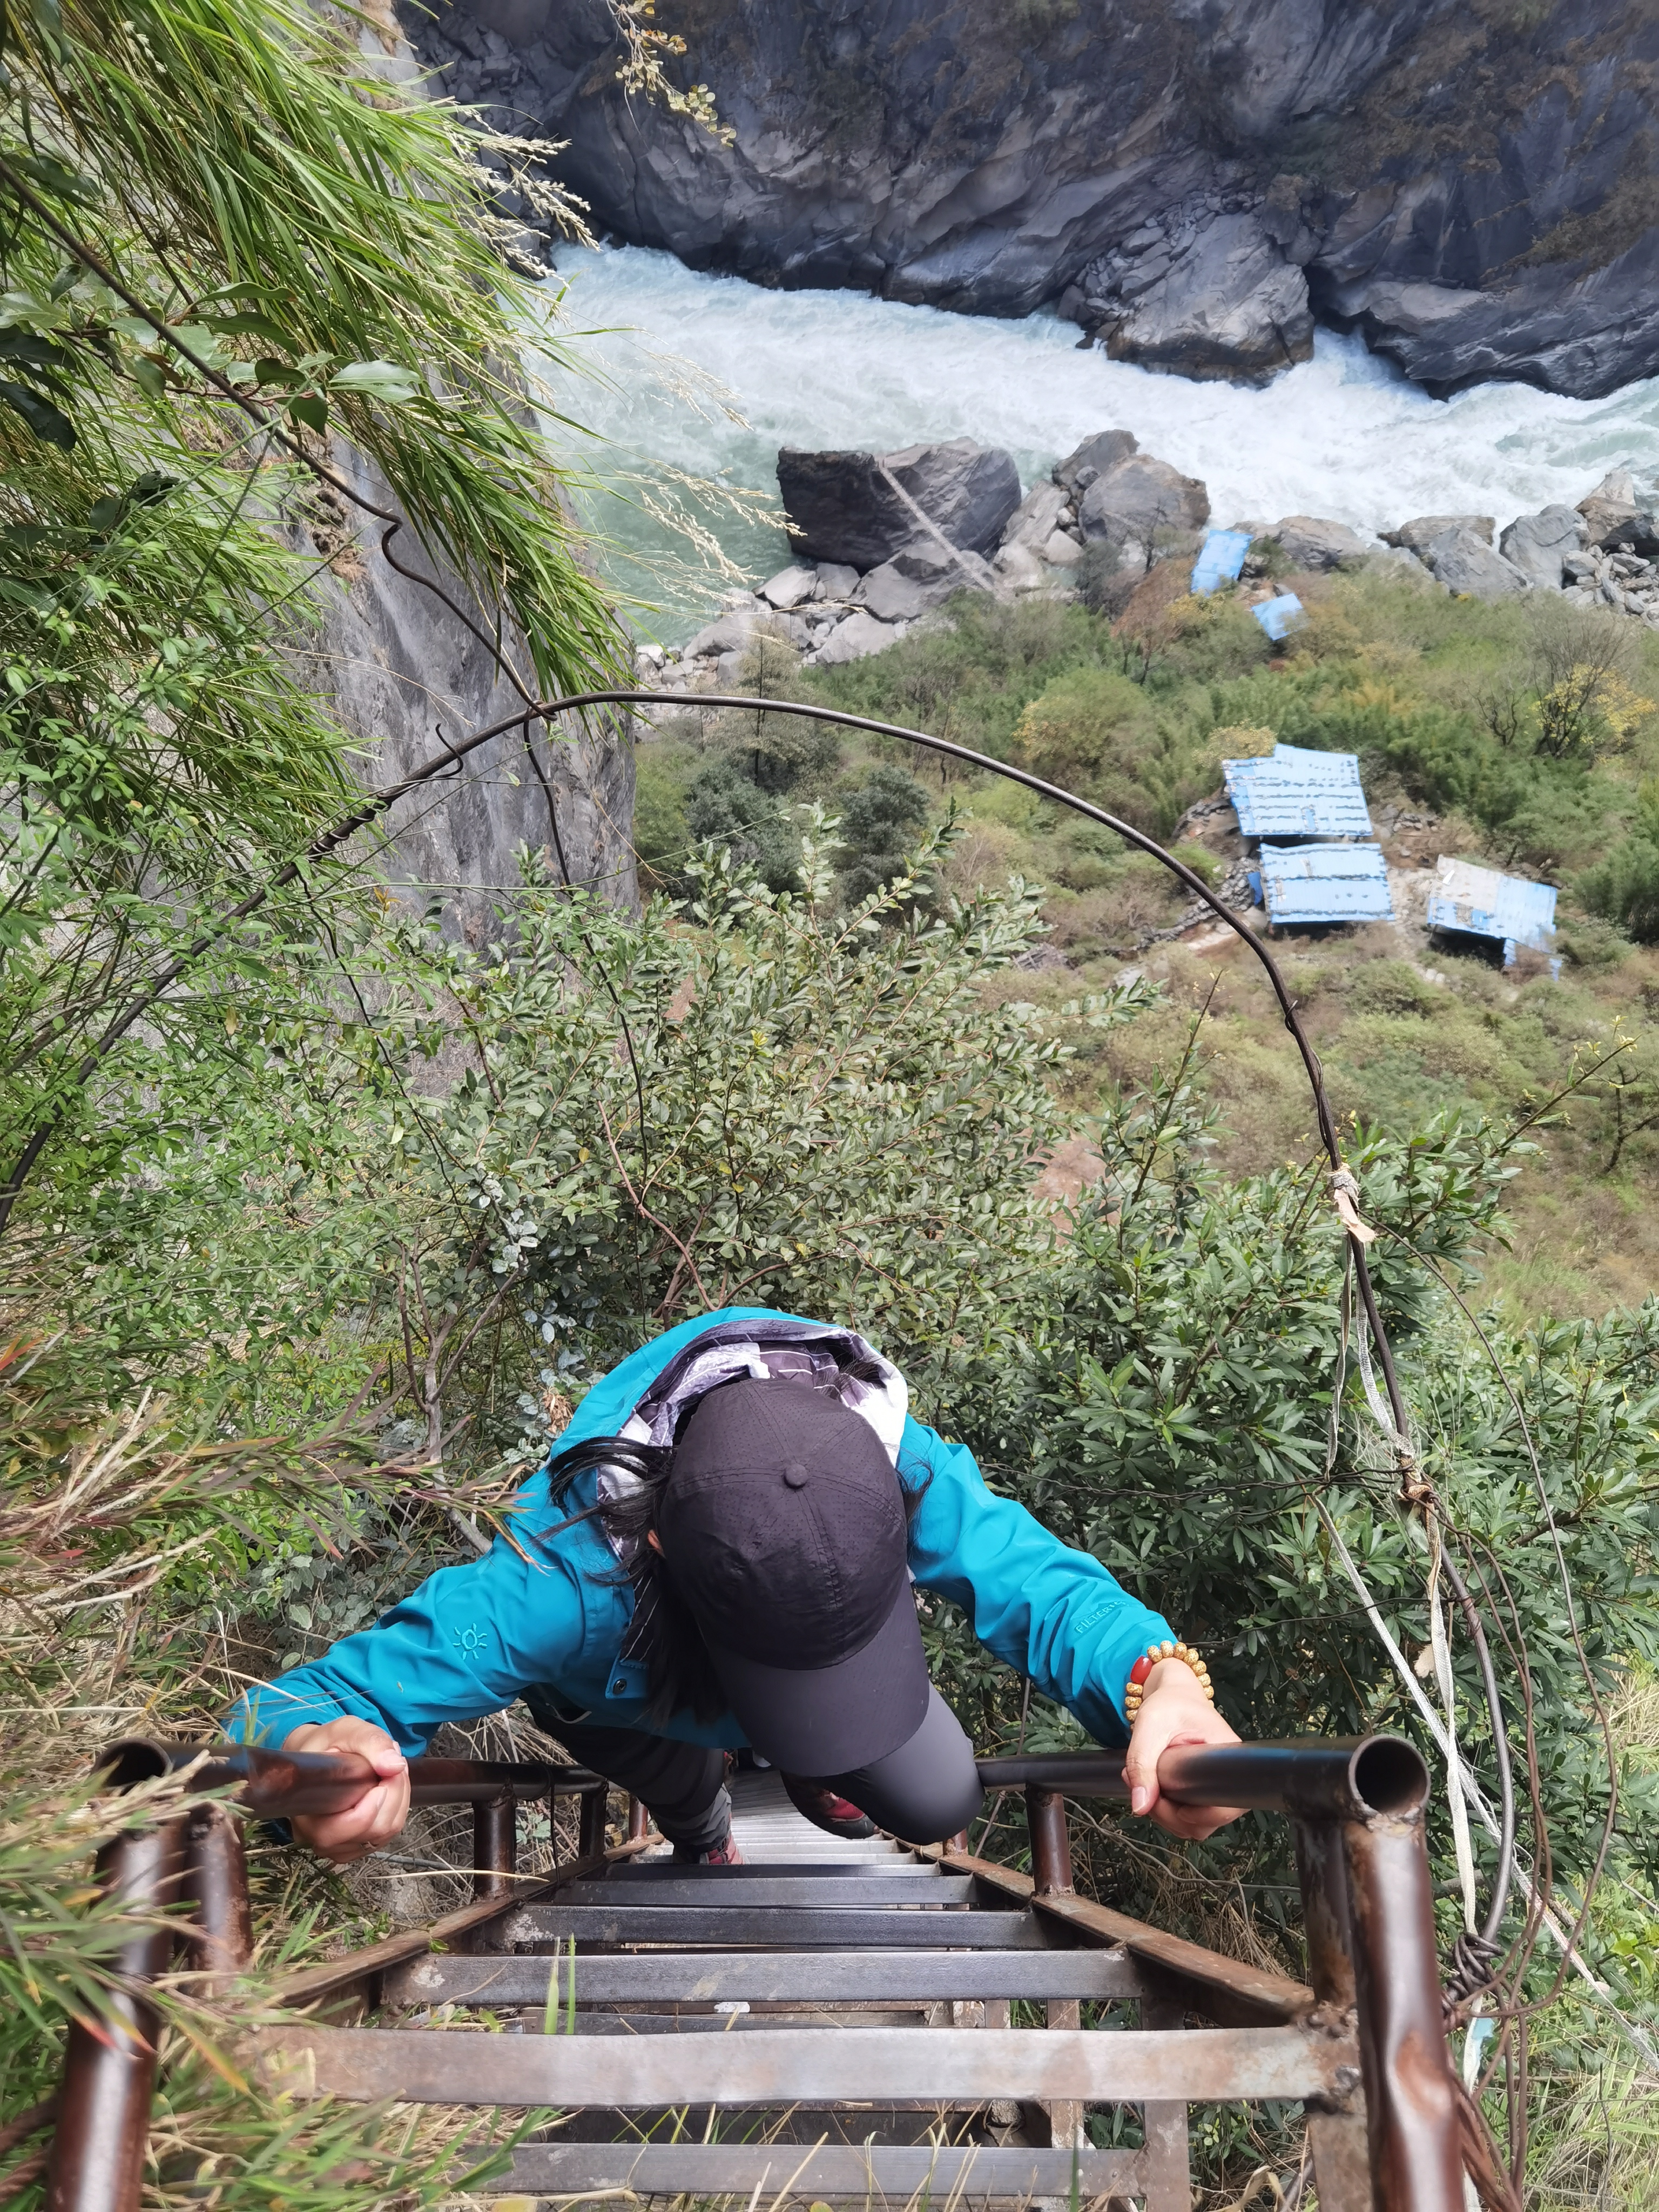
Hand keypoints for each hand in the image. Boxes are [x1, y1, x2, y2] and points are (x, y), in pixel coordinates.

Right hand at [283, 1718, 409, 1863]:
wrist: (315, 1755)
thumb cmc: (326, 1744)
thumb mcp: (346, 1730)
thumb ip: (371, 1742)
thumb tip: (395, 1765)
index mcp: (307, 1814)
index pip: (345, 1827)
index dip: (372, 1805)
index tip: (385, 1775)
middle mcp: (318, 1836)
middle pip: (372, 1831)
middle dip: (394, 1795)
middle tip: (394, 1767)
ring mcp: (336, 1845)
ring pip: (383, 1835)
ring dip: (398, 1802)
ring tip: (391, 1774)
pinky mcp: (352, 1845)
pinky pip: (384, 1836)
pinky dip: (396, 1812)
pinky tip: (388, 1791)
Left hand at [1123, 1659, 1244, 1839]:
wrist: (1172, 1695)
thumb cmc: (1168, 1702)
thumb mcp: (1150, 1724)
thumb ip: (1141, 1762)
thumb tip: (1140, 1806)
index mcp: (1227, 1756)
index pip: (1230, 1805)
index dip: (1203, 1816)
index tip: (1175, 1807)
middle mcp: (1226, 1776)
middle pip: (1207, 1821)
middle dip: (1172, 1816)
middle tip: (1145, 1789)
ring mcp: (1213, 1785)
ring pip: (1194, 1823)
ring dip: (1165, 1814)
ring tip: (1143, 1782)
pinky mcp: (1199, 1789)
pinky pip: (1186, 1814)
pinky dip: (1165, 1809)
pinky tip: (1149, 1787)